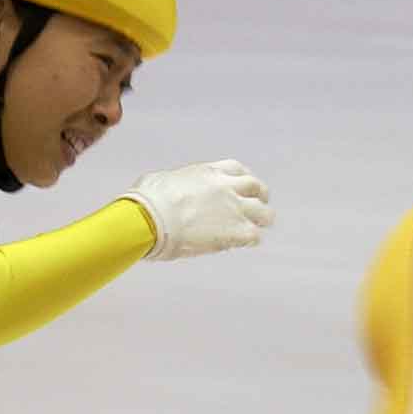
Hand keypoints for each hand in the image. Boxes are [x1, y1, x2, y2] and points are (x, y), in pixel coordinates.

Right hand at [122, 159, 273, 259]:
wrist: (151, 219)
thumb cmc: (147, 201)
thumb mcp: (162, 180)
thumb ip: (174, 184)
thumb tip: (166, 191)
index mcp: (208, 172)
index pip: (236, 169)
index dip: (242, 179)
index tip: (243, 187)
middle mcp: (226, 186)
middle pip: (256, 187)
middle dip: (259, 197)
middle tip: (256, 208)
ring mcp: (234, 208)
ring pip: (265, 212)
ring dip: (261, 220)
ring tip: (255, 228)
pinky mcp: (236, 230)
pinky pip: (255, 236)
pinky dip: (251, 240)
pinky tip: (244, 244)